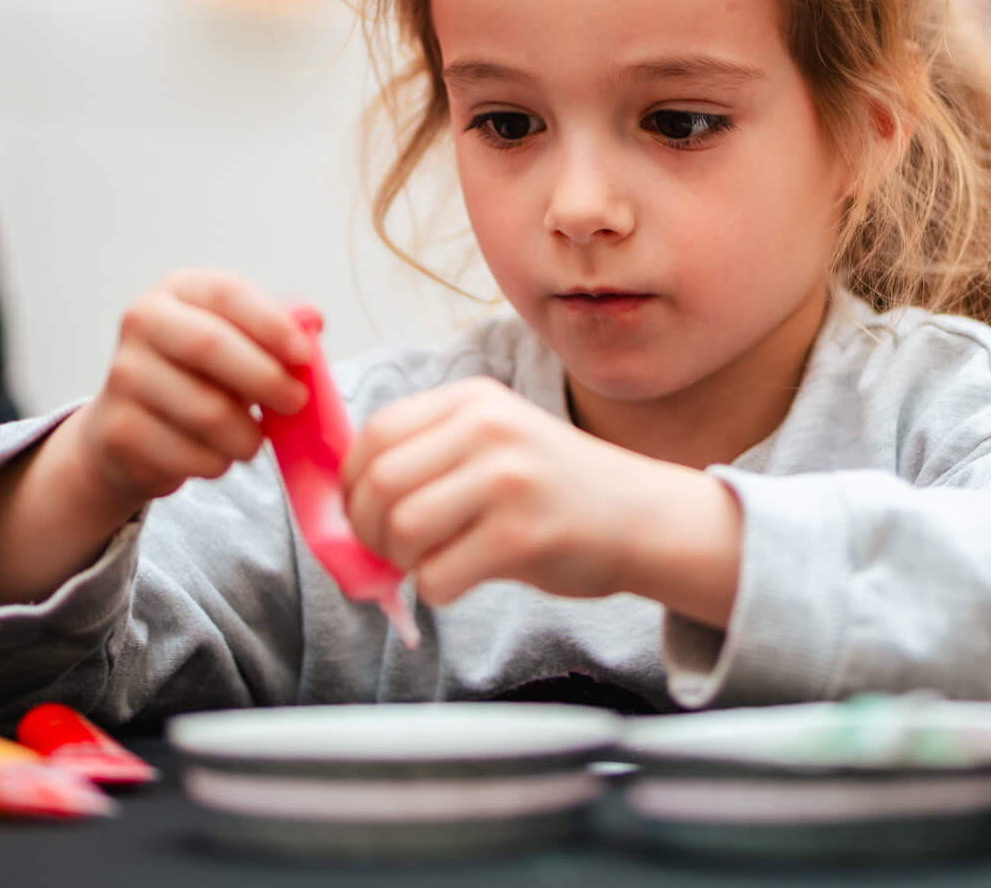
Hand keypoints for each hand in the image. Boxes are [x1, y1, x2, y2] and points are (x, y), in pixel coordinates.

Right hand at [58, 270, 315, 513]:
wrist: (129, 427)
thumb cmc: (200, 377)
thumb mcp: (235, 342)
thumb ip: (274, 330)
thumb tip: (313, 321)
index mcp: (178, 290)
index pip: (227, 293)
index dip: (271, 324)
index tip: (303, 355)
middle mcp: (142, 322)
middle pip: (209, 346)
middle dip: (265, 378)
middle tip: (295, 402)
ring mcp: (122, 375)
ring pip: (205, 410)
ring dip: (247, 434)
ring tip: (253, 438)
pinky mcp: (117, 429)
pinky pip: (189, 454)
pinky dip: (218, 462)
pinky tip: (218, 455)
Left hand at [342, 377, 742, 624]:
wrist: (643, 517)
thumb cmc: (556, 488)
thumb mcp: (496, 442)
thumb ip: (431, 455)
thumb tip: (348, 504)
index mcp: (474, 400)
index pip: (374, 434)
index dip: (352, 484)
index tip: (365, 513)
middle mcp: (489, 429)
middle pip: (378, 483)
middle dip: (368, 530)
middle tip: (391, 551)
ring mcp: (508, 480)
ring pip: (400, 528)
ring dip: (401, 561)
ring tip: (430, 563)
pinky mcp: (522, 536)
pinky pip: (437, 576)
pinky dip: (436, 590)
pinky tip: (464, 579)